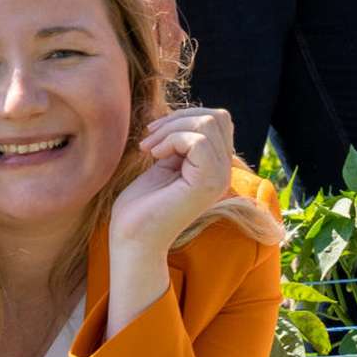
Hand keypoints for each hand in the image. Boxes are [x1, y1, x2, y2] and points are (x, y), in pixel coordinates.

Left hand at [108, 107, 233, 264]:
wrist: (132, 240)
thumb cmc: (140, 206)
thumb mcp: (165, 163)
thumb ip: (181, 143)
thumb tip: (186, 116)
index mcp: (215, 167)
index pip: (219, 121)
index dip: (186, 116)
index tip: (155, 134)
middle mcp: (224, 172)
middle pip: (218, 117)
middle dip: (179, 117)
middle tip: (150, 137)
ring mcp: (219, 178)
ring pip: (209, 124)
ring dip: (172, 128)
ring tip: (150, 148)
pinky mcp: (207, 184)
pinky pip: (198, 141)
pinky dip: (171, 140)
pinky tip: (154, 157)